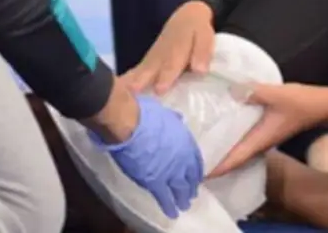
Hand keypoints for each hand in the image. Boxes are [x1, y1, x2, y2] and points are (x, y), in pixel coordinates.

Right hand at [89, 93, 203, 218]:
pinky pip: (164, 198)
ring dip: (182, 198)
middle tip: (192, 194)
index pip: (196, 160)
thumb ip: (173, 121)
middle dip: (191, 187)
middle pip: (189, 177)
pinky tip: (172, 213)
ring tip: (184, 205)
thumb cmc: (145, 114)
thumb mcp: (165, 114)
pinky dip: (169, 206)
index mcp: (185, 141)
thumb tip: (177, 120)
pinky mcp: (155, 182)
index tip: (197, 176)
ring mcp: (170, 172)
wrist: (130, 125)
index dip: (196, 170)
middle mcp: (182, 159)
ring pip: (180, 190)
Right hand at [124, 0, 214, 94]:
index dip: (166, 76)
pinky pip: (138, 69)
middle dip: (143, 79)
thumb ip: (202, 52)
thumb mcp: (204, 36)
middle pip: (152, 66)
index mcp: (178, 48)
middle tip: (133, 90)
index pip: (172, 63)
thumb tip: (199, 70)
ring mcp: (154, 56)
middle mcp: (163, 53)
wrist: (187, 16)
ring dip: (133, 80)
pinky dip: (129, 77)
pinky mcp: (149, 59)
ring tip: (124, 92)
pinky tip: (121, 88)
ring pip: (143, 68)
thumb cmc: (197, 30)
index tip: (159, 89)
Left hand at [208, 82, 327, 177]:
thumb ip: (252, 91)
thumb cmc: (301, 103)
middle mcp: (259, 143)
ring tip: (202, 143)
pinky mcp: (265, 129)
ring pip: (238, 149)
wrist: (322, 105)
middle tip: (191, 158)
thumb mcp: (276, 94)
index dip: (216, 168)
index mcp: (259, 140)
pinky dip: (231, 137)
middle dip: (214, 161)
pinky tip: (222, 125)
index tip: (197, 174)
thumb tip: (228, 90)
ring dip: (222, 149)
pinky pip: (243, 137)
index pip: (234, 160)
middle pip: (233, 158)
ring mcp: (263, 137)